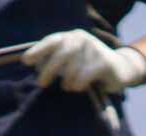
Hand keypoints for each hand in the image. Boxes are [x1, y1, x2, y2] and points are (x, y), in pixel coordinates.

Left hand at [22, 30, 145, 92]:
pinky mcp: (104, 62)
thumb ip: (55, 61)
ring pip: (72, 68)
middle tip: (41, 84)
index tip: (25, 62)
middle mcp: (82, 39)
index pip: (52, 41)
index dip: (37, 51)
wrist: (120, 70)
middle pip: (61, 53)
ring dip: (66, 81)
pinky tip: (79, 88)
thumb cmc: (89, 68)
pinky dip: (78, 85)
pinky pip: (84, 76)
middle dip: (49, 69)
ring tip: (67, 87)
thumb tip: (37, 66)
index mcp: (72, 37)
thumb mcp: (71, 61)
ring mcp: (94, 49)